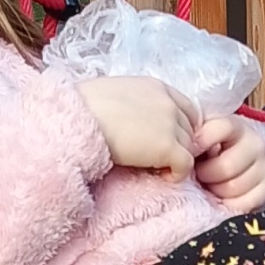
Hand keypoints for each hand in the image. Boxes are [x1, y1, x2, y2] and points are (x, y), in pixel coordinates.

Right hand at [76, 76, 196, 179]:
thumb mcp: (117, 94)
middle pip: (189, 130)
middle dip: (178, 144)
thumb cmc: (83, 108)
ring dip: (175, 159)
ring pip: (188, 148)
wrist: (76, 120)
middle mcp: (168, 103)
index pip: (186, 109)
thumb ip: (137, 103)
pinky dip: (177, 174)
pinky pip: (186, 165)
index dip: (179, 127)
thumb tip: (136, 119)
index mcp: (156, 87)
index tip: (165, 139)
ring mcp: (170, 124)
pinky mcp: (167, 147)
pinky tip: (162, 177)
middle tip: (158, 157)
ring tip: (155, 167)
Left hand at [192, 115, 264, 211]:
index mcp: (235, 127)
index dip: (202, 141)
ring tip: (210, 186)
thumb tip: (182, 150)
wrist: (228, 164)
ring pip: (236, 186)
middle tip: (199, 175)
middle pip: (227, 166)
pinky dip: (231, 204)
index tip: (189, 153)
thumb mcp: (198, 140)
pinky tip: (223, 198)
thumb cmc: (208, 152)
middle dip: (207, 174)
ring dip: (217, 191)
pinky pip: (247, 202)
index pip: (222, 128)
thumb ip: (191, 139)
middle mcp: (256, 143)